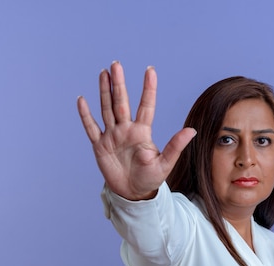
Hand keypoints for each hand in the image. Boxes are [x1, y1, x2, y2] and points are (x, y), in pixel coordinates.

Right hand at [77, 62, 195, 199]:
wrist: (133, 193)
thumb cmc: (150, 179)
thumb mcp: (165, 164)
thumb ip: (175, 146)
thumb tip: (191, 130)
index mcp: (142, 132)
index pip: (146, 106)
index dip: (148, 89)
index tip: (150, 70)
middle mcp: (127, 130)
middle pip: (121, 102)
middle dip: (119, 84)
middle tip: (116, 64)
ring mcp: (112, 136)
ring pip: (107, 110)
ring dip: (104, 92)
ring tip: (103, 73)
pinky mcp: (100, 146)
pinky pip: (91, 128)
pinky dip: (86, 115)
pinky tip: (82, 100)